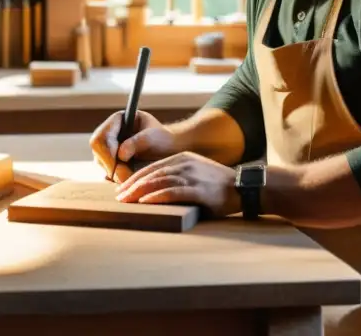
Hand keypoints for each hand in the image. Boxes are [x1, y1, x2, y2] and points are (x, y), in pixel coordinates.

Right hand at [89, 109, 178, 182]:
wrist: (167, 150)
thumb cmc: (162, 139)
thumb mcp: (153, 137)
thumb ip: (138, 142)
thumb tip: (121, 154)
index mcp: (117, 120)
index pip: (101, 137)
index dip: (106, 152)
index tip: (118, 165)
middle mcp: (109, 133)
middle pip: (97, 150)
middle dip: (109, 165)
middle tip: (125, 176)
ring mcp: (108, 148)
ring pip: (101, 163)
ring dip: (114, 172)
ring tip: (132, 175)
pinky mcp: (111, 161)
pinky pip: (107, 172)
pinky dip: (116, 177)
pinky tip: (129, 177)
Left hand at [115, 152, 239, 217]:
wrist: (242, 187)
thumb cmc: (217, 184)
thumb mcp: (195, 173)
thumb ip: (178, 177)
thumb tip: (155, 189)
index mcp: (183, 158)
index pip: (153, 167)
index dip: (135, 178)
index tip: (122, 188)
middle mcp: (185, 164)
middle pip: (152, 173)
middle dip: (133, 185)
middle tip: (118, 196)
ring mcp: (191, 176)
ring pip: (159, 181)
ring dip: (140, 191)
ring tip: (126, 200)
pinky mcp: (198, 190)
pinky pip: (173, 192)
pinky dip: (157, 196)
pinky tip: (145, 202)